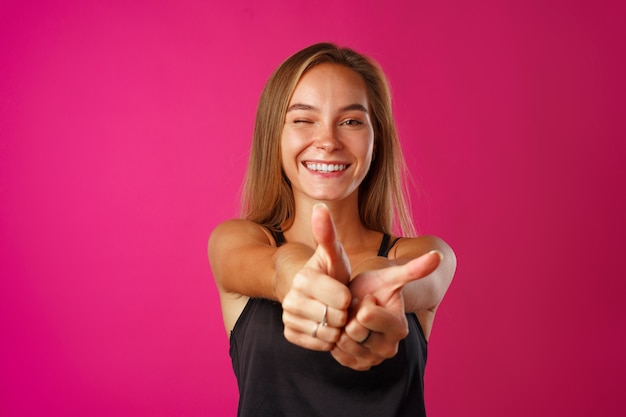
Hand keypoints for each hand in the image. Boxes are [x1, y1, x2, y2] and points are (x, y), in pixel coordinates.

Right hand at [281, 204, 351, 350]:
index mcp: (304, 277)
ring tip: (335, 315)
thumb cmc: (330, 271)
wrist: (314, 291)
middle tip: (340, 304)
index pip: (341, 298)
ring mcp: (288, 316)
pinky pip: (318, 344)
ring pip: (327, 333)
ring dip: (337, 327)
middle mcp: (291, 298)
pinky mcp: (289, 333)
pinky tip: (327, 326)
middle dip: (344, 313)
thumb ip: (328, 233)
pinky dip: (327, 339)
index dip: (349, 297)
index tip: (346, 291)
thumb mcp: (333, 253)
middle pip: (335, 317)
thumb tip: (320, 205)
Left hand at [330, 250, 440, 369]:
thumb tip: (438, 255)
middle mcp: (389, 349)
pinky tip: (345, 330)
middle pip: (354, 330)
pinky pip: (336, 353)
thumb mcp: (391, 276)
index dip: (363, 301)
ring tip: (352, 318)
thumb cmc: (376, 287)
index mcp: (399, 328)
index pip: (366, 314)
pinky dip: (336, 339)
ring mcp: (373, 360)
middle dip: (351, 314)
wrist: (360, 302)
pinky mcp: (357, 365)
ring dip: (342, 326)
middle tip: (358, 308)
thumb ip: (414, 269)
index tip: (370, 298)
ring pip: (343, 342)